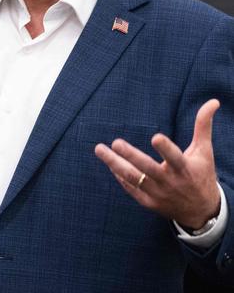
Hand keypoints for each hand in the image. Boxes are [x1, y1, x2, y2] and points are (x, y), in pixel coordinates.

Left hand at [95, 99, 220, 228]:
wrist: (201, 211)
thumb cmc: (201, 174)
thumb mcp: (204, 151)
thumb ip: (203, 126)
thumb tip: (213, 102)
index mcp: (184, 169)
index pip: (175, 158)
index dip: (166, 149)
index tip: (155, 137)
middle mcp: (170, 182)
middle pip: (147, 168)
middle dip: (130, 155)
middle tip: (115, 142)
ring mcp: (158, 194)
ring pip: (133, 178)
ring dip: (115, 164)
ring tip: (100, 149)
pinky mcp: (149, 202)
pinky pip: (131, 189)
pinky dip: (120, 177)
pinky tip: (110, 165)